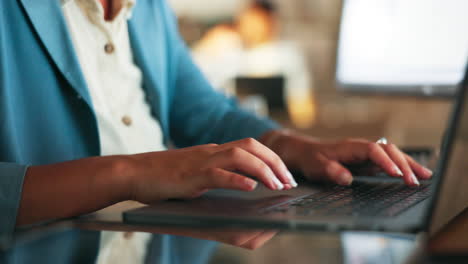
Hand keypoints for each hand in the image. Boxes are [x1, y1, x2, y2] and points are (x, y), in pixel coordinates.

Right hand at [125, 138, 297, 203]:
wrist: (132, 172)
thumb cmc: (162, 175)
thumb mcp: (195, 171)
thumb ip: (216, 173)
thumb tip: (241, 183)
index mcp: (213, 151)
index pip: (251, 146)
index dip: (272, 158)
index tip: (286, 176)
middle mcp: (211, 151)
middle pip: (251, 146)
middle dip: (275, 162)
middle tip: (289, 182)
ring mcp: (200, 161)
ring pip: (239, 156)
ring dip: (263, 170)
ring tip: (277, 186)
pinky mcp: (189, 176)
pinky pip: (217, 174)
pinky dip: (236, 179)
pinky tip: (251, 187)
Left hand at [261, 130, 432, 186]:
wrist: (302, 151)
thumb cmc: (309, 158)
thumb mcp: (315, 166)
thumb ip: (330, 171)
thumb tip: (347, 178)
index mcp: (350, 146)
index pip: (374, 151)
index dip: (386, 162)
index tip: (396, 174)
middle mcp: (361, 147)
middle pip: (388, 151)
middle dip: (404, 164)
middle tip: (415, 181)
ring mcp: (364, 153)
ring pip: (392, 154)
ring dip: (408, 164)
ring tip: (425, 176)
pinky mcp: (365, 160)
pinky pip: (387, 160)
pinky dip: (401, 166)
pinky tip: (412, 174)